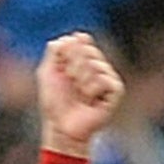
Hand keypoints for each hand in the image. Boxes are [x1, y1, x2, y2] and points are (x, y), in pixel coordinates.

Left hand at [37, 33, 123, 157]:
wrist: (62, 127)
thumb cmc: (54, 102)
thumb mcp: (47, 71)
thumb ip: (55, 50)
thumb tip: (75, 36)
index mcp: (82, 58)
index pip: (80, 40)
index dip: (67, 53)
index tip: (61, 68)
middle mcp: (97, 65)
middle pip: (86, 50)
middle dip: (72, 67)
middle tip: (70, 83)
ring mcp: (107, 77)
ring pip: (95, 64)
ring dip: (81, 80)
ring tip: (80, 94)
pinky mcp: (116, 90)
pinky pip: (104, 79)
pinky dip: (92, 89)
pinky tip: (90, 100)